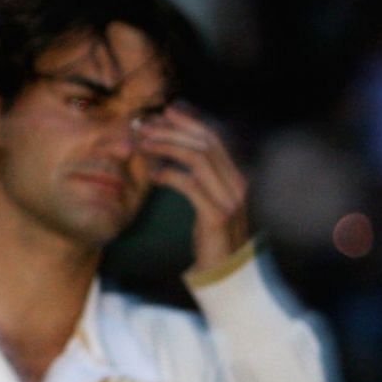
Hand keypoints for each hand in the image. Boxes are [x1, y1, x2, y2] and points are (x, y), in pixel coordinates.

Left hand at [136, 107, 250, 270]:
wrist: (226, 272)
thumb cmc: (211, 235)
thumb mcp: (208, 200)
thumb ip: (198, 175)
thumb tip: (173, 149)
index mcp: (236, 175)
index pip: (215, 136)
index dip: (191, 120)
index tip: (166, 109)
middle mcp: (238, 182)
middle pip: (206, 142)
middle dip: (173, 129)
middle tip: (145, 125)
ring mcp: (230, 198)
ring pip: (198, 159)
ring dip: (167, 147)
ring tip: (143, 144)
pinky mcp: (217, 216)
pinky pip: (191, 186)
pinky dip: (171, 175)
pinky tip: (153, 174)